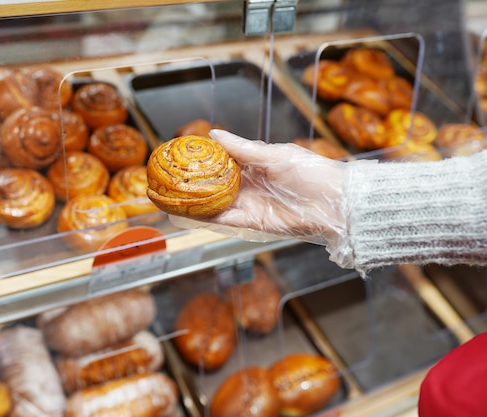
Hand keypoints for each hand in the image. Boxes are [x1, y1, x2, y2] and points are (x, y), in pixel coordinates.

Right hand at [169, 129, 356, 266]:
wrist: (334, 205)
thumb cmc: (310, 173)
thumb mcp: (274, 155)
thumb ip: (243, 148)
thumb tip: (214, 135)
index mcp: (255, 163)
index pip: (222, 159)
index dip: (202, 157)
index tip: (181, 153)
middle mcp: (248, 183)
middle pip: (214, 182)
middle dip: (193, 180)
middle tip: (168, 176)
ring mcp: (248, 203)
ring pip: (214, 201)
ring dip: (193, 200)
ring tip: (168, 195)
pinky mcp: (251, 222)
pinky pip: (223, 219)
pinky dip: (204, 216)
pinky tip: (185, 211)